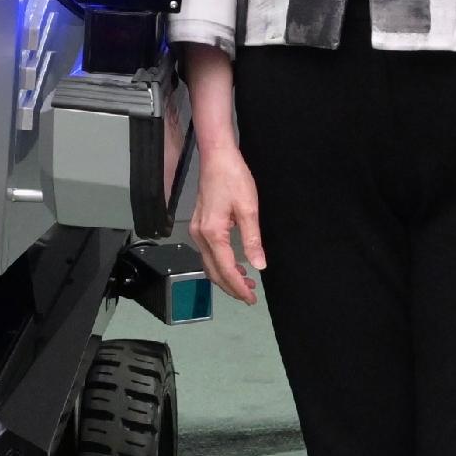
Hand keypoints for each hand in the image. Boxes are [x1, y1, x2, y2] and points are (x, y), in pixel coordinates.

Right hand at [184, 144, 265, 304]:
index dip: (238, 287)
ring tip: (246, 283)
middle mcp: (200, 236)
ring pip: (209, 264)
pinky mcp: (199, 226)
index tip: (251, 298)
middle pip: (213, 272)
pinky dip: (220, 265)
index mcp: (213, 233)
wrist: (216, 157)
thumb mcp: (249, 209)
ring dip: (225, 277)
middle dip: (231, 287)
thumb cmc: (233, 178)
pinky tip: (234, 265)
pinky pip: (208, 254)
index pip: (225, 269)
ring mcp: (197, 231)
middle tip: (250, 296)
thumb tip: (259, 266)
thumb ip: (252, 240)